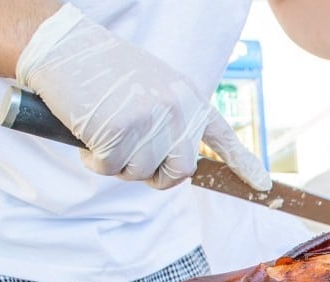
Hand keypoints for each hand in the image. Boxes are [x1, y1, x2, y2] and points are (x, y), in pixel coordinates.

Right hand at [16, 5, 269, 190]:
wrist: (65, 47)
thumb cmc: (104, 71)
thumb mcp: (153, 88)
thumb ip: (171, 121)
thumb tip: (180, 165)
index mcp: (190, 99)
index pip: (223, 137)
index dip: (245, 164)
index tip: (264, 185)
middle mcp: (178, 110)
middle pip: (181, 172)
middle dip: (156, 177)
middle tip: (129, 159)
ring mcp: (151, 120)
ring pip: (141, 173)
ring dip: (117, 164)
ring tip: (104, 130)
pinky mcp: (120, 130)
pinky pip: (110, 168)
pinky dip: (94, 160)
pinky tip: (87, 133)